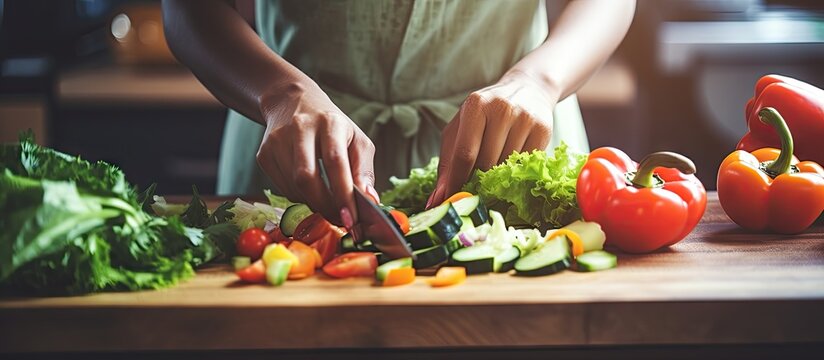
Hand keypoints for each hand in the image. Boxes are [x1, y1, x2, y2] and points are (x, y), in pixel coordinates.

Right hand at [257, 83, 375, 226]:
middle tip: (341, 220)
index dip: (343, 194)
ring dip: (314, 204)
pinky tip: (309, 189)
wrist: (294, 102)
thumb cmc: (333, 126)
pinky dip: (299, 197)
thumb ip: (364, 171)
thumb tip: (370, 201)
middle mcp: (300, 128)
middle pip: (306, 177)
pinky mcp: (264, 154)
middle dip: (325, 206)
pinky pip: (283, 188)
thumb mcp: (357, 140)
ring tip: (328, 203)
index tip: (352, 219)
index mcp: (330, 123)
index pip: (335, 162)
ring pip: (293, 187)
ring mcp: (277, 141)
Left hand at [428, 71, 557, 205]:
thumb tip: (437, 200)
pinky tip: (511, 163)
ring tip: (493, 171)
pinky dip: (515, 171)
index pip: (465, 154)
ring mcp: (525, 119)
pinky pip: (525, 165)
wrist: (528, 89)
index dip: (457, 182)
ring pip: (506, 167)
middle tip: (473, 188)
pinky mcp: (543, 130)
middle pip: (486, 164)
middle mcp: (502, 109)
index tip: (451, 201)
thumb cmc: (486, 113)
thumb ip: (447, 162)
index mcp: (476, 105)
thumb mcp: (460, 128)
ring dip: (496, 178)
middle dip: (476, 181)